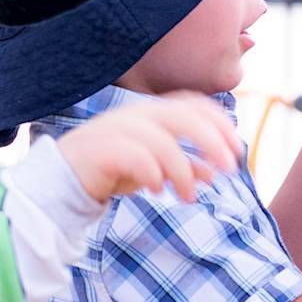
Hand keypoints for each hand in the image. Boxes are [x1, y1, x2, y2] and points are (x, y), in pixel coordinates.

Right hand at [57, 93, 241, 202]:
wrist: (64, 179)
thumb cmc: (113, 169)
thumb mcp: (155, 169)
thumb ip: (183, 167)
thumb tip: (213, 173)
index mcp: (151, 113)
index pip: (193, 104)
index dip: (219, 122)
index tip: (237, 149)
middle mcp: (136, 115)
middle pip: (183, 117)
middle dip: (212, 141)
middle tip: (230, 170)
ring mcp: (117, 129)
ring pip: (161, 141)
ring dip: (183, 171)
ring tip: (189, 197)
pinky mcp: (101, 149)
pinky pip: (135, 156)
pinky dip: (153, 173)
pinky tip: (158, 190)